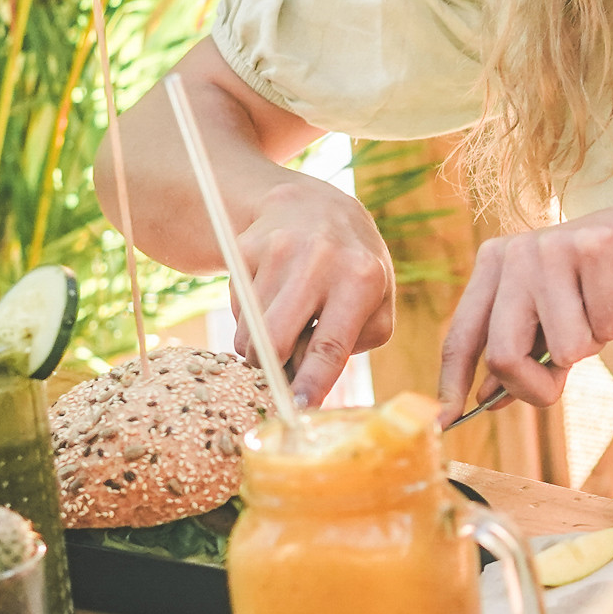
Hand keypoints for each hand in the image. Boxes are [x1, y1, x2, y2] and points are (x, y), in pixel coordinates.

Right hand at [227, 178, 397, 407]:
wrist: (312, 204)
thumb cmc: (353, 267)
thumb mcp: (377, 300)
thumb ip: (354, 343)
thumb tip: (305, 379)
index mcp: (361, 279)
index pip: (330, 345)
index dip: (311, 383)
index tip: (298, 409)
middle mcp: (319, 261)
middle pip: (274, 341)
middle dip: (270, 370)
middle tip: (277, 376)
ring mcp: (277, 251)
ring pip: (249, 331)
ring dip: (259, 345)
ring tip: (284, 324)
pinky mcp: (244, 247)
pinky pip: (235, 308)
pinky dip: (248, 317)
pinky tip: (270, 296)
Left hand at [441, 191, 612, 411]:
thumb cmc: (609, 281)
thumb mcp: (558, 319)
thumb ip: (525, 355)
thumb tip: (486, 400)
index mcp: (494, 265)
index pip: (461, 335)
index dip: (453, 382)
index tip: (447, 421)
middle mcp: (515, 253)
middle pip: (504, 355)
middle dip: (539, 384)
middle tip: (567, 371)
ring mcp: (554, 247)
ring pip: (566, 347)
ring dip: (597, 342)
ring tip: (607, 306)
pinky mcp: (598, 247)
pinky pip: (607, 326)